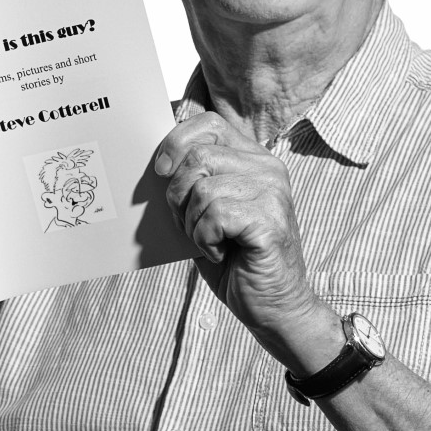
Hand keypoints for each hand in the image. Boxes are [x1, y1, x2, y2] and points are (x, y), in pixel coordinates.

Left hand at [153, 112, 337, 367]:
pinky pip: (215, 216)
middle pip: (199, 156)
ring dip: (192, 223)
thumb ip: (192, 182)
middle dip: (178, 194)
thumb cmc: (236, 260)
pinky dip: (205, 239)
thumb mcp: (207, 212)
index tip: (160, 170)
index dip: (176, 141)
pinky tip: (221, 252)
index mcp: (254, 160)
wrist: (274, 306)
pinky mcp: (269, 221)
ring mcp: (273, 193)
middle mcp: (268, 169)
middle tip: (190, 224)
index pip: (209, 123)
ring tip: (210, 241)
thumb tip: (156, 162)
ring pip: (203, 189)